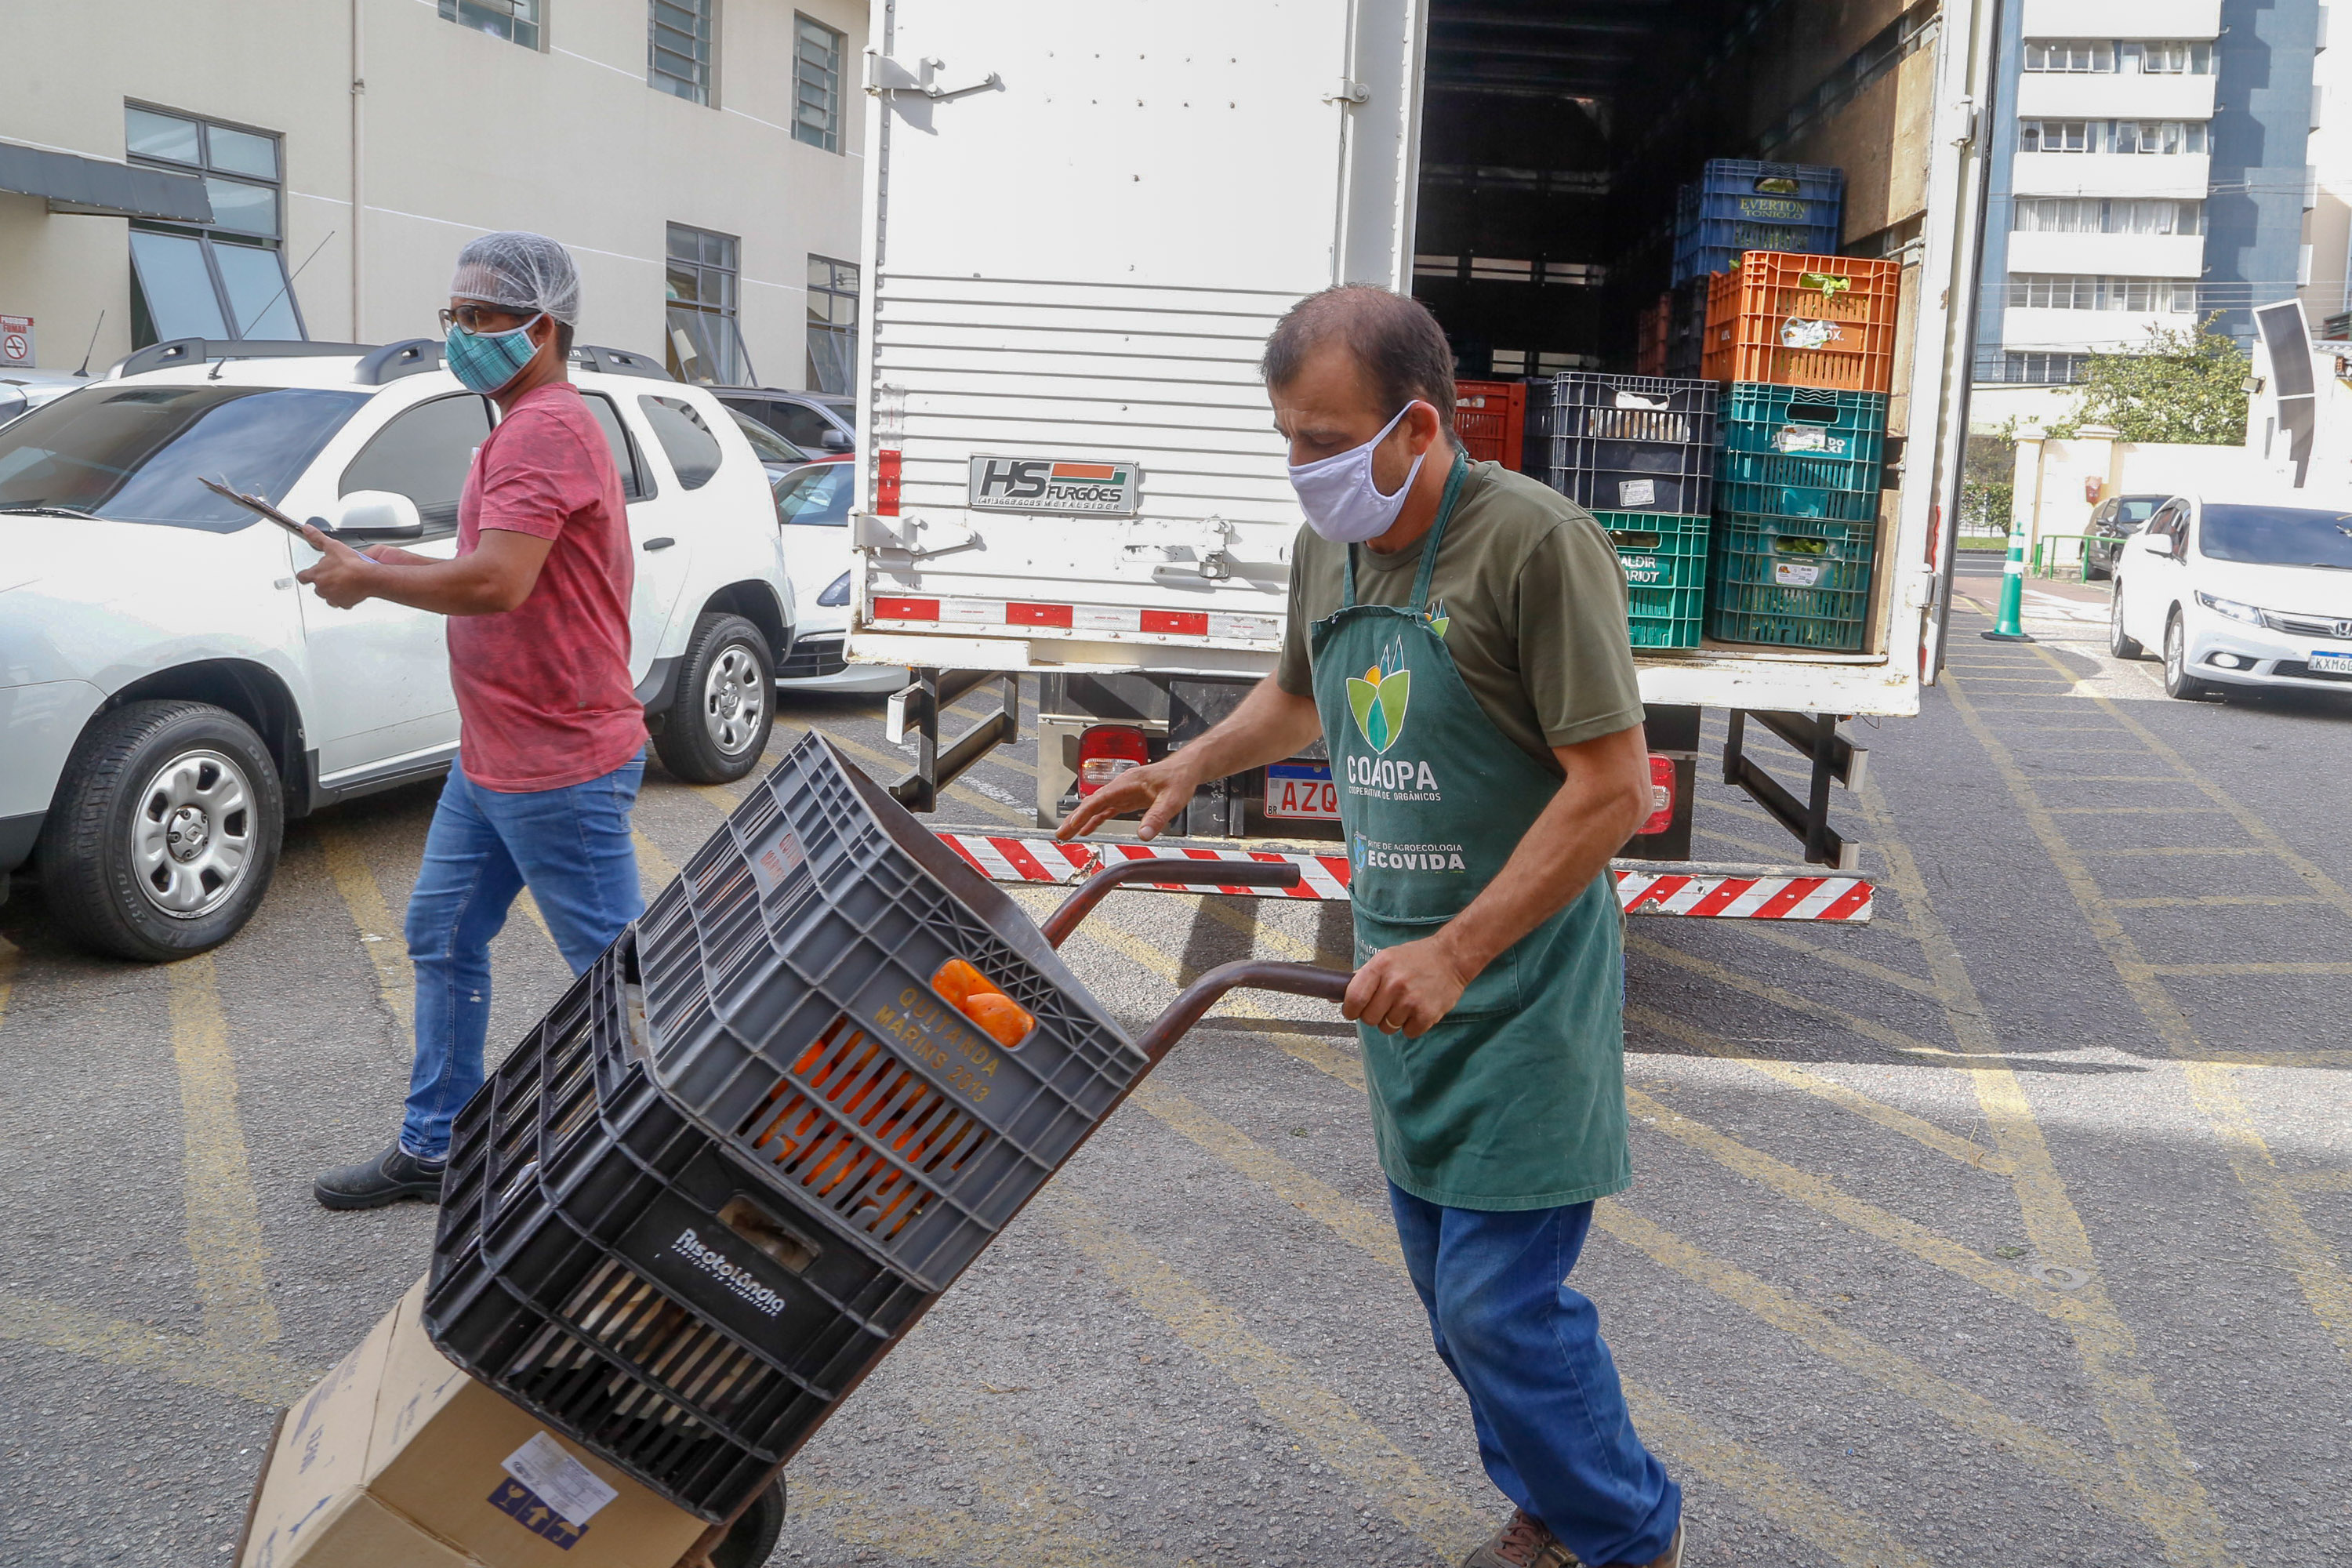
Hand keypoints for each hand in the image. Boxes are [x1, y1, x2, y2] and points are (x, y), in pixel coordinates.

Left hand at [294, 526, 380, 608]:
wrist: (367, 577)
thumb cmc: (350, 564)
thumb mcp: (332, 546)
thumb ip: (318, 538)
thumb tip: (307, 529)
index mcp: (316, 574)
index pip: (303, 577)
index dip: (305, 574)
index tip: (306, 574)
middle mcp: (322, 588)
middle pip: (317, 587)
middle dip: (324, 582)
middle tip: (333, 575)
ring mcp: (332, 597)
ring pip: (329, 596)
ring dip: (333, 591)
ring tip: (342, 583)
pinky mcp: (344, 603)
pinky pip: (342, 602)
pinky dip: (345, 598)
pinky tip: (351, 590)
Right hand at [1054, 754, 1200, 841]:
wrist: (1185, 769)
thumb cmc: (1178, 778)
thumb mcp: (1171, 800)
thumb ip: (1157, 817)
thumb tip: (1144, 835)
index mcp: (1127, 783)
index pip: (1098, 799)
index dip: (1083, 813)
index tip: (1071, 825)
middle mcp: (1121, 787)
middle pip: (1091, 804)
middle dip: (1074, 819)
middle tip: (1060, 834)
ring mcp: (1123, 793)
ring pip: (1096, 807)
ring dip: (1081, 820)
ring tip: (1067, 834)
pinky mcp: (1128, 799)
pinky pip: (1106, 810)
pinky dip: (1095, 819)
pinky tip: (1087, 829)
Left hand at [1342, 936, 1470, 1037]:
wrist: (1451, 958)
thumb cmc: (1414, 958)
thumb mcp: (1384, 959)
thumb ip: (1360, 979)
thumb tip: (1332, 996)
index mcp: (1380, 967)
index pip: (1353, 999)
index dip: (1350, 1010)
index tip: (1354, 1011)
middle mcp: (1395, 983)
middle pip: (1369, 1018)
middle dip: (1374, 1015)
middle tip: (1385, 1005)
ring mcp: (1411, 1000)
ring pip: (1387, 1028)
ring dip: (1393, 1021)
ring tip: (1405, 1004)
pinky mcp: (1427, 1014)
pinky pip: (1408, 1033)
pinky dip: (1411, 1026)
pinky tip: (1417, 1010)